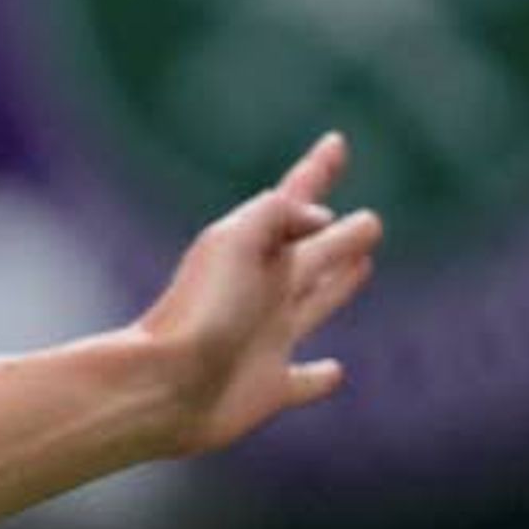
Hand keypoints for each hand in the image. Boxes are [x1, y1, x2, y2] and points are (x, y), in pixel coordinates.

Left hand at [136, 132, 382, 455]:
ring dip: (340, 285)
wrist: (158, 386)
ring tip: (362, 264)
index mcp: (252, 250)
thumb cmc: (196, 312)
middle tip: (370, 221)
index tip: (336, 140)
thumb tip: (323, 221)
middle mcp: (262, 290)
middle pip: (314, 252)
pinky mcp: (268, 388)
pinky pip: (305, 380)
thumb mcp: (234, 241)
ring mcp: (266, 339)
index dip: (317, 170)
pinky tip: (336, 371)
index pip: (293, 199)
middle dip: (340, 234)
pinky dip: (322, 377)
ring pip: (316, 303)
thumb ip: (277, 215)